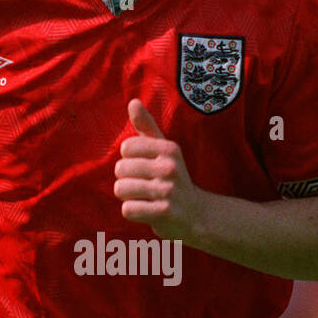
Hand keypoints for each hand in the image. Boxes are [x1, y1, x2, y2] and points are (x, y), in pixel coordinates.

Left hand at [114, 100, 202, 239]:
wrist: (196, 215)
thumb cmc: (173, 178)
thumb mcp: (164, 150)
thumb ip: (147, 126)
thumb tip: (133, 102)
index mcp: (169, 148)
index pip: (126, 147)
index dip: (129, 160)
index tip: (145, 167)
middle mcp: (170, 167)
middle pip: (120, 169)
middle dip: (127, 180)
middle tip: (145, 186)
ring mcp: (168, 191)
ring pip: (121, 189)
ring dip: (128, 197)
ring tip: (145, 198)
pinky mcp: (164, 213)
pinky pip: (128, 209)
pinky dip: (133, 212)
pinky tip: (148, 211)